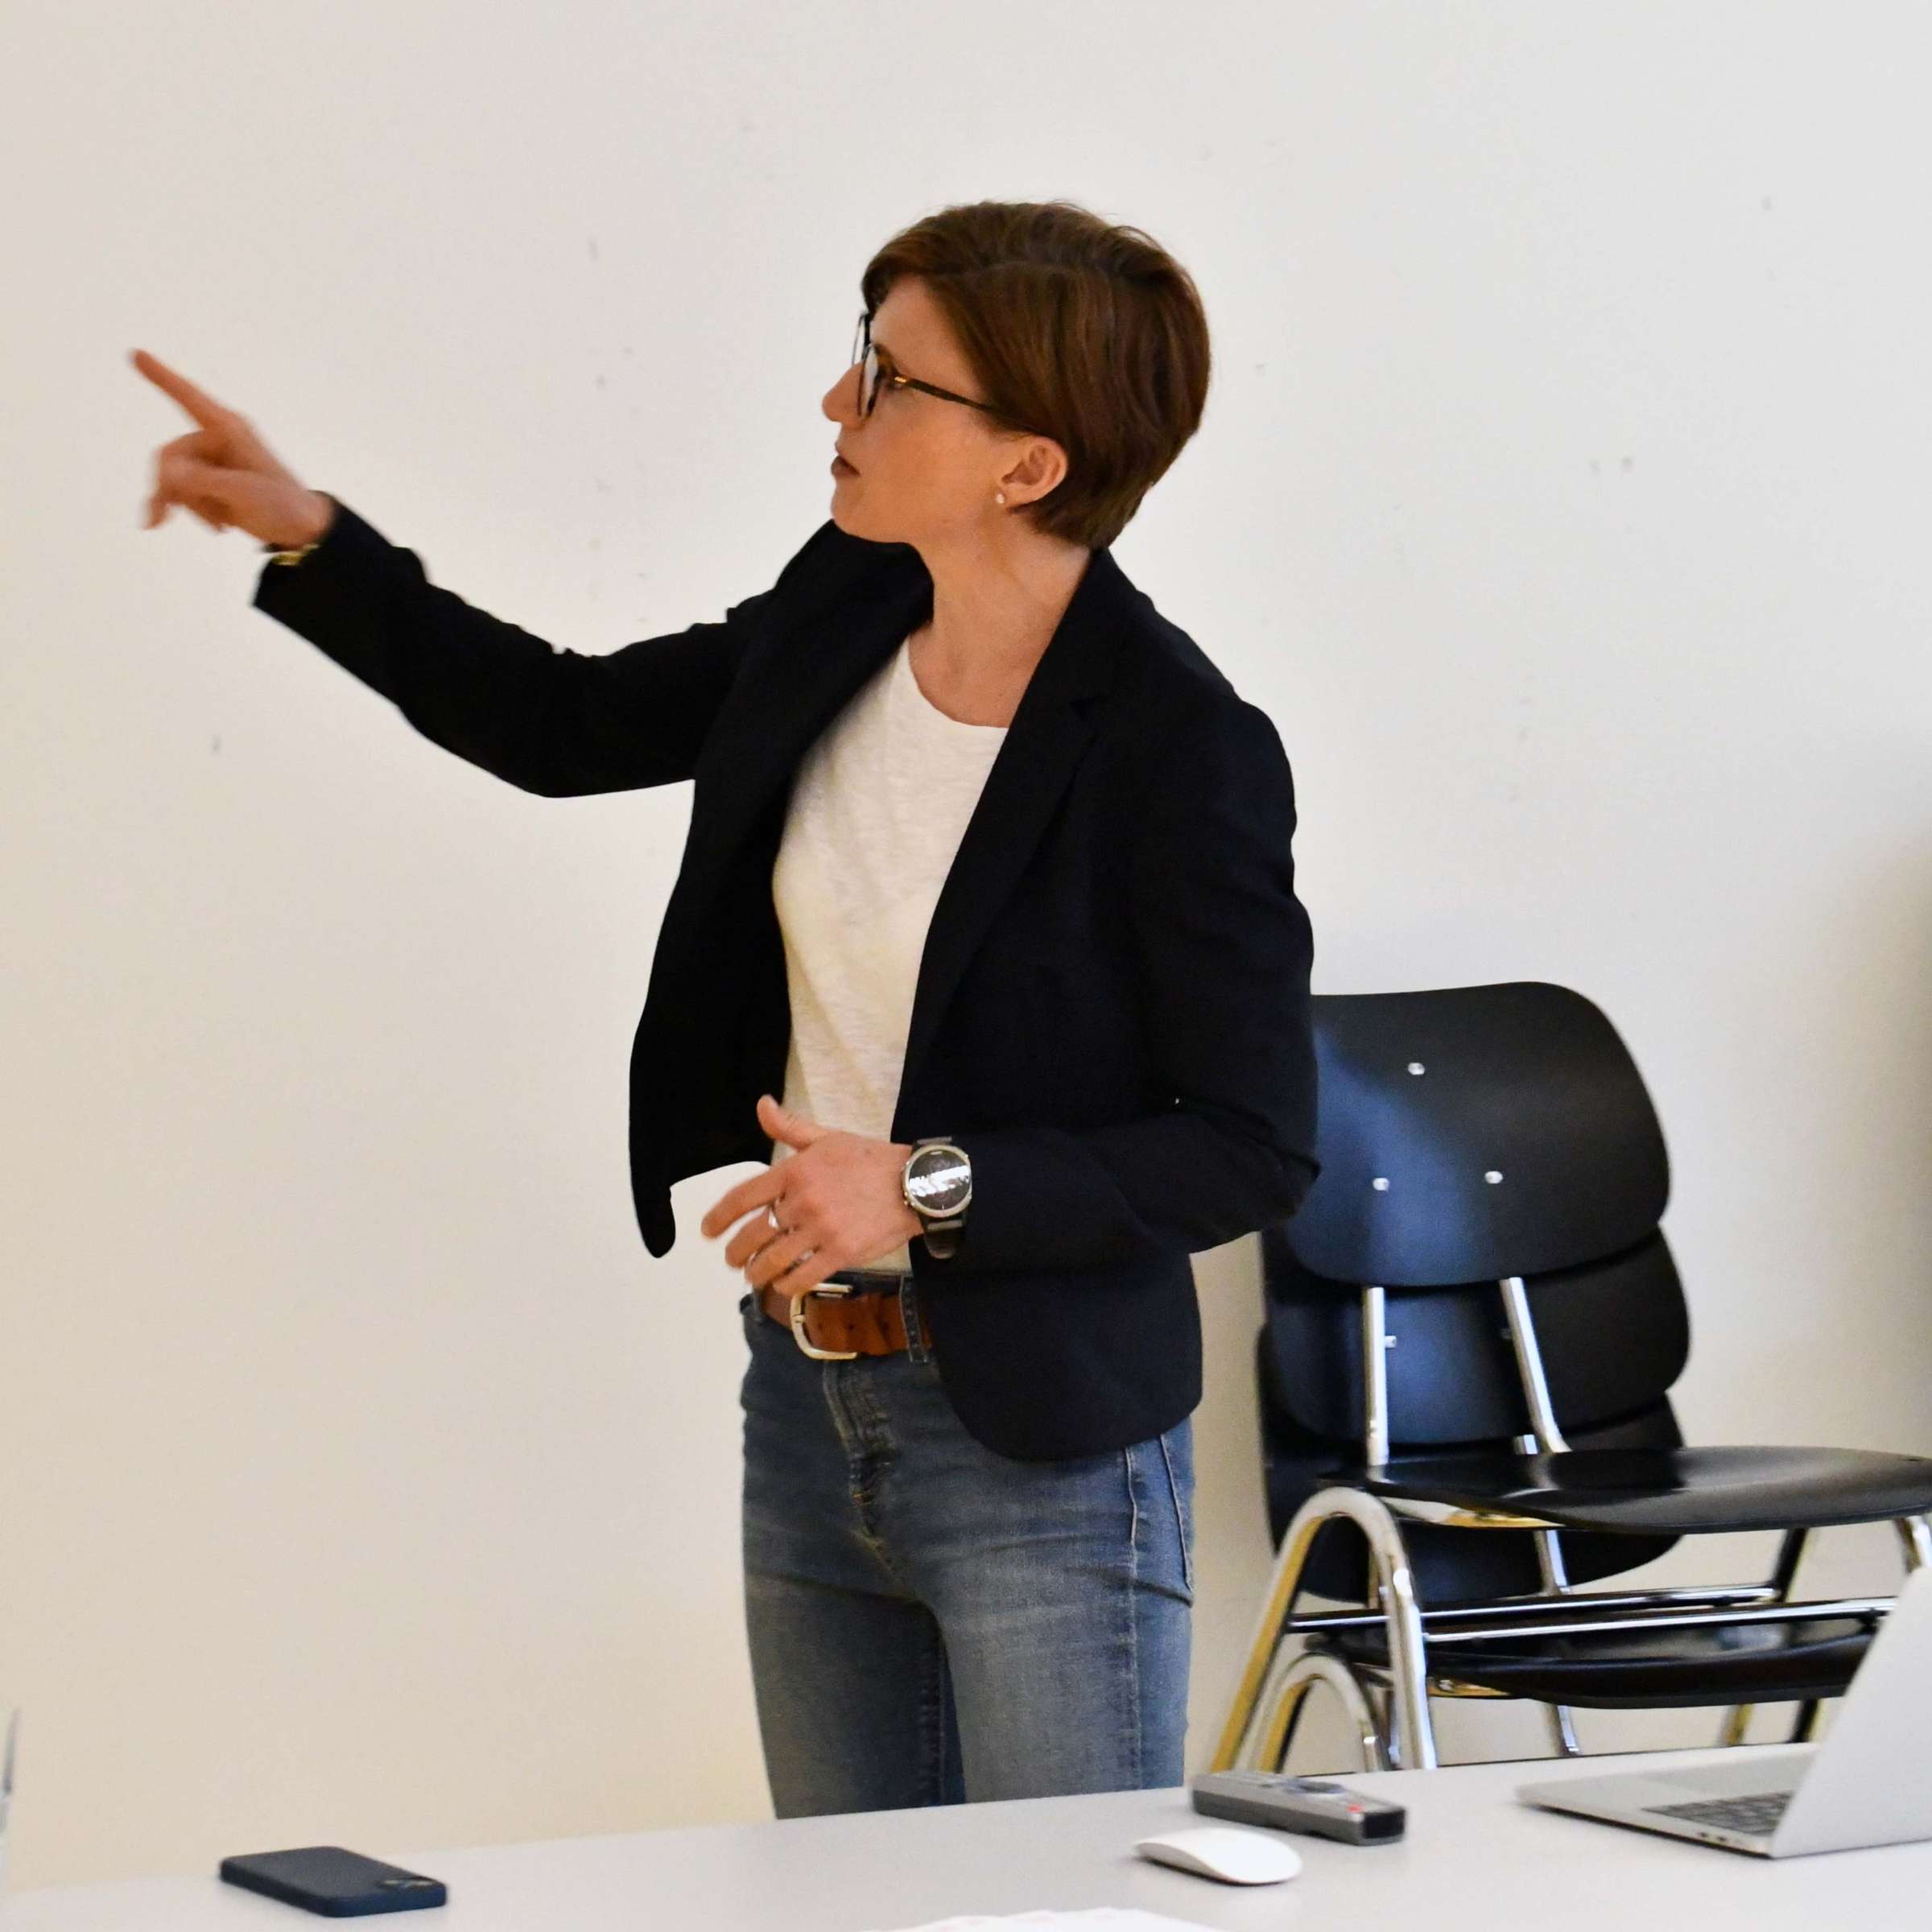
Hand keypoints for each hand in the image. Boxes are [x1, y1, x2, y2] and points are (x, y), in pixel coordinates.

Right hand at [129, 348, 334, 545]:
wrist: (300, 529)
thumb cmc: (282, 503)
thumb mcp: (245, 492)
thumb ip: (204, 481)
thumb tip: (169, 474)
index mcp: (228, 430)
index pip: (189, 398)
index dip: (162, 377)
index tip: (136, 354)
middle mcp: (215, 440)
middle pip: (169, 456)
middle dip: (175, 487)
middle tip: (203, 514)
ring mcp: (209, 462)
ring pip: (171, 478)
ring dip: (188, 505)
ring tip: (221, 524)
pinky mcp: (207, 483)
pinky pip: (177, 492)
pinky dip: (182, 509)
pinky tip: (192, 526)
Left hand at [700, 1094, 919, 1303]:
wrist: (915, 1183)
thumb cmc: (870, 1159)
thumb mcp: (828, 1137)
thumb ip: (790, 1127)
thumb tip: (762, 1104)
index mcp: (795, 1170)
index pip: (743, 1196)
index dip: (719, 1217)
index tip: (708, 1232)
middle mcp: (803, 1200)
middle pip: (753, 1234)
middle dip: (736, 1253)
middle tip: (733, 1261)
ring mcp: (822, 1229)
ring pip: (773, 1260)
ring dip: (757, 1273)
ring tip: (755, 1276)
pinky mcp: (841, 1253)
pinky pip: (802, 1277)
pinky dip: (786, 1285)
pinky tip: (784, 1284)